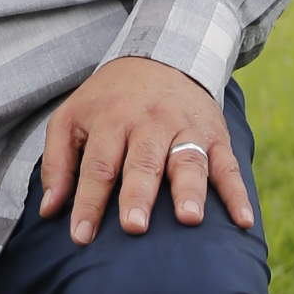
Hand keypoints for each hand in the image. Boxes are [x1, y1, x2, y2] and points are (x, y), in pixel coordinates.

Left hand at [38, 58, 251, 244]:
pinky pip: (228, 166)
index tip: (81, 238)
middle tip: (134, 227)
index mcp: (112, 119)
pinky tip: (242, 222)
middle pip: (143, 162)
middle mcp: (150, 123)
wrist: (161, 56)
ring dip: (189, 190)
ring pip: (188, 161)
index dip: (89, 203)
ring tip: (189, 219)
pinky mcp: (215, 135)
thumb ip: (58, 162)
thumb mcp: (72, 117)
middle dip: (139, 195)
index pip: (98, 166)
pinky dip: (237, 194)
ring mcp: (186, 128)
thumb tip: (50, 210)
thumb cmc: (109, 100)